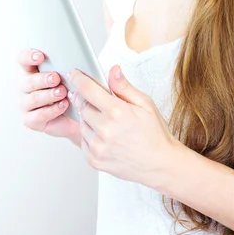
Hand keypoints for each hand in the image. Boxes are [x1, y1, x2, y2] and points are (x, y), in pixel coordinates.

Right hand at [17, 49, 80, 145]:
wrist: (77, 116)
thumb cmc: (71, 91)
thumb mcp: (69, 77)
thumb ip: (65, 68)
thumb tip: (71, 63)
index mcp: (32, 71)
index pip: (22, 59)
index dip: (28, 56)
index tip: (40, 57)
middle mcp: (25, 87)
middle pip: (28, 80)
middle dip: (43, 79)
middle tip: (56, 78)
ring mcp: (25, 104)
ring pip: (33, 98)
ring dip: (49, 95)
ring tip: (62, 92)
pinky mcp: (29, 120)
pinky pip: (38, 115)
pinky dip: (52, 110)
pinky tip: (63, 105)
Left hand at [67, 64, 178, 187]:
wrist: (159, 164)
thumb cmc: (154, 133)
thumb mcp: (145, 104)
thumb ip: (124, 87)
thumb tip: (113, 70)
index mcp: (117, 112)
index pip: (88, 89)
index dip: (78, 78)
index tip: (74, 74)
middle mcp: (104, 130)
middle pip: (82, 105)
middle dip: (86, 99)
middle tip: (97, 100)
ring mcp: (97, 147)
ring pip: (81, 123)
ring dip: (89, 117)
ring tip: (107, 121)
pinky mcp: (94, 160)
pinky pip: (83, 140)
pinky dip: (89, 134)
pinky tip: (104, 134)